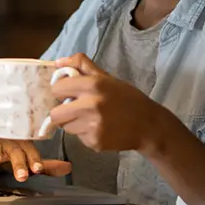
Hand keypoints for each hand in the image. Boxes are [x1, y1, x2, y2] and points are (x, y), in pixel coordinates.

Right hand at [0, 126, 71, 181]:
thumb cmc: (14, 149)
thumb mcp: (29, 157)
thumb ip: (47, 165)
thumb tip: (69, 167)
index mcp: (24, 145)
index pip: (32, 152)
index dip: (36, 160)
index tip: (38, 169)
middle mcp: (10, 144)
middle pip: (15, 153)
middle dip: (19, 163)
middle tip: (22, 175)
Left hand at [49, 53, 164, 152]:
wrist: (148, 125)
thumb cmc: (126, 98)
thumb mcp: (106, 77)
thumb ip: (81, 65)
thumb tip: (57, 62)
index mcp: (93, 84)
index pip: (57, 89)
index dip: (61, 91)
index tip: (67, 93)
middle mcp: (90, 105)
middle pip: (55, 114)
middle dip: (62, 112)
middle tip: (74, 109)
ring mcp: (92, 126)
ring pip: (66, 127)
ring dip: (74, 123)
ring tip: (91, 118)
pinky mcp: (95, 142)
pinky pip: (79, 138)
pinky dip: (85, 134)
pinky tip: (100, 128)